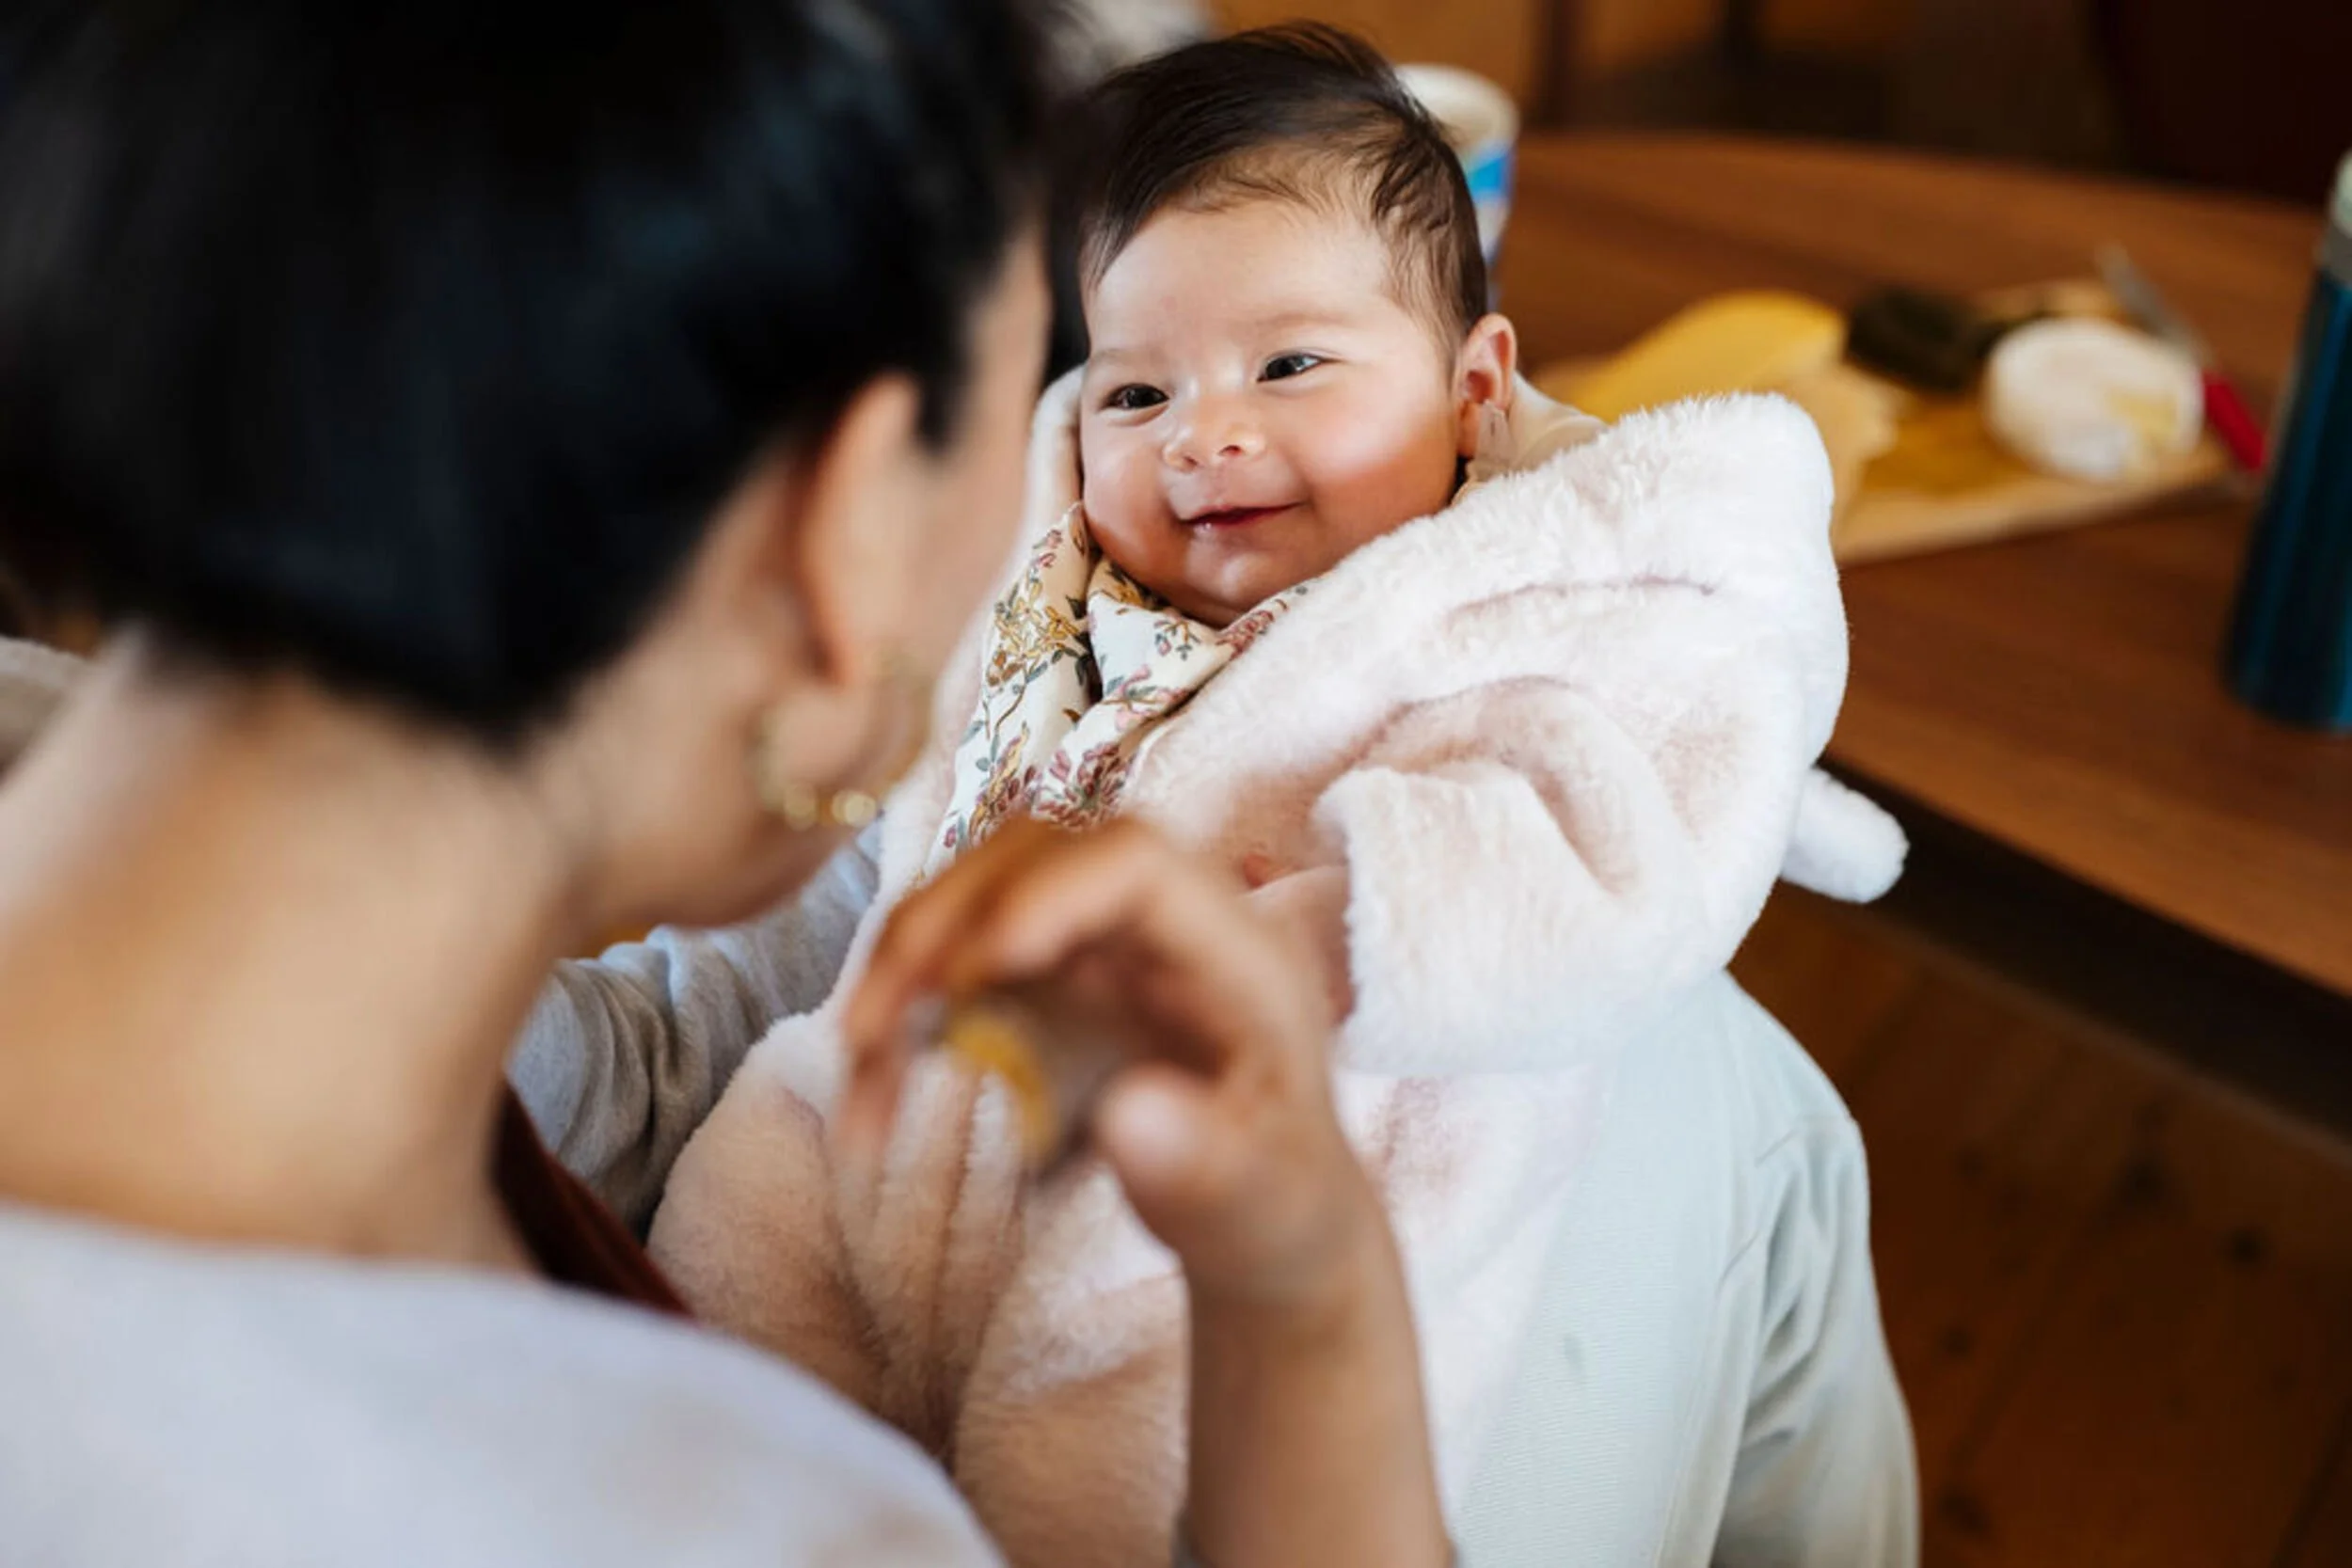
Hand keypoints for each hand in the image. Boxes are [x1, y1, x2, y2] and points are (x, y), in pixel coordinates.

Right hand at [842, 817, 1448, 1566]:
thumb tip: (1125, 1116)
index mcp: (1237, 950)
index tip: (977, 969)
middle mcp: (1160, 921)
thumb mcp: (1263, 1205)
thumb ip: (1207, 1164)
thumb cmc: (1278, 1204)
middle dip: (941, 921)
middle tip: (872, 1025)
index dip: (1047, 892)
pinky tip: (875, 1097)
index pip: (1137, 863)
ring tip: (860, 1062)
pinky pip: (957, 959)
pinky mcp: (1051, 975)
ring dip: (904, 962)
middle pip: (1033, 854)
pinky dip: (903, 1013)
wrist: (1268, 1216)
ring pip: (979, 893)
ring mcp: (1099, 941)